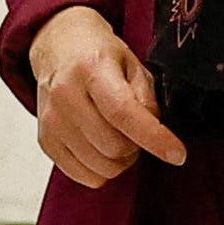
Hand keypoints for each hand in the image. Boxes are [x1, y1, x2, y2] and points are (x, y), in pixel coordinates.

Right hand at [28, 6, 186, 188]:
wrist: (57, 48)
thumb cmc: (97, 55)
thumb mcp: (132, 63)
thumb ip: (146, 98)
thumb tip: (153, 133)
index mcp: (91, 68)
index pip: (123, 112)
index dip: (154, 138)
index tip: (177, 154)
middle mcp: (65, 94)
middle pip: (113, 145)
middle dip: (136, 146)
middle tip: (137, 131)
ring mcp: (52, 121)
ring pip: (100, 166)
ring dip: (119, 160)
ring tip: (118, 137)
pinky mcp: (46, 141)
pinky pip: (83, 175)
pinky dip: (101, 169)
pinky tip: (100, 147)